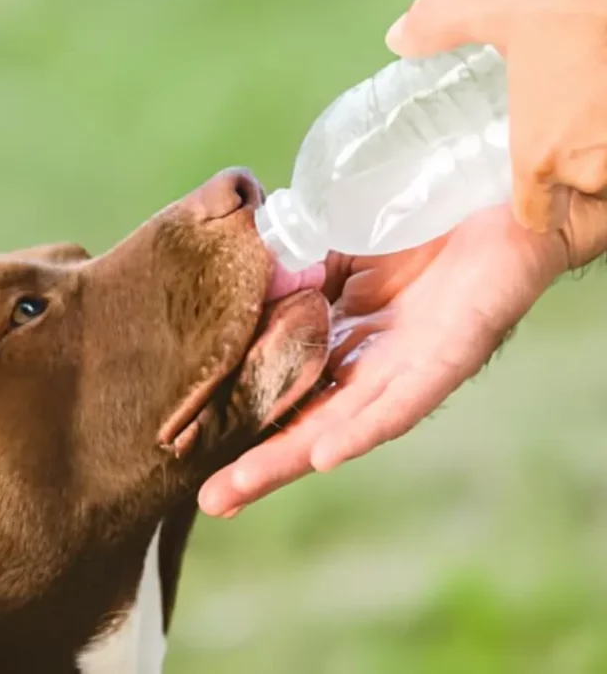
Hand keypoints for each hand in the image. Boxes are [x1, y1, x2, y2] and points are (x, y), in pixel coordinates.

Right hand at [198, 196, 606, 517]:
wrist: (498, 186)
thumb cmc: (416, 219)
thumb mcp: (333, 242)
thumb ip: (289, 267)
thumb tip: (234, 284)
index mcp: (340, 341)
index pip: (282, 390)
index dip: (241, 420)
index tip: (190, 449)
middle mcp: (369, 366)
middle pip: (307, 424)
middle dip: (258, 464)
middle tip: (210, 501)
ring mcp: (407, 366)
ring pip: (343, 425)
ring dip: (292, 459)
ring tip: (243, 488)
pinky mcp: (448, 354)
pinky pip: (401, 402)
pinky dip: (362, 428)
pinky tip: (324, 454)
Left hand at [383, 0, 606, 232]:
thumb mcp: (497, 6)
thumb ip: (441, 26)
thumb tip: (397, 39)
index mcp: (541, 156)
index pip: (536, 216)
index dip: (534, 201)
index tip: (534, 182)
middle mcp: (592, 168)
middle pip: (582, 199)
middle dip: (576, 179)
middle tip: (568, 145)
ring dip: (602, 161)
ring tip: (591, 129)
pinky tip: (606, 116)